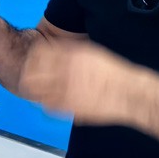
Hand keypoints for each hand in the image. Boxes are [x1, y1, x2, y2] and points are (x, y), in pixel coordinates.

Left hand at [21, 39, 136, 124]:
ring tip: (38, 89)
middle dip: (29, 73)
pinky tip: (50, 100)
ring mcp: (67, 90)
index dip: (32, 57)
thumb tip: (51, 49)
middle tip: (30, 75)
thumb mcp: (91, 52)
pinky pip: (47, 105)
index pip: (38, 53)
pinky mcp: (70, 107)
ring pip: (37, 90)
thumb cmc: (112, 72)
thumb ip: (69, 51)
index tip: (32, 60)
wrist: (129, 94)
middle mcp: (66, 71)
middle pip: (32, 72)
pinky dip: (45, 103)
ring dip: (35, 89)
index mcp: (71, 55)